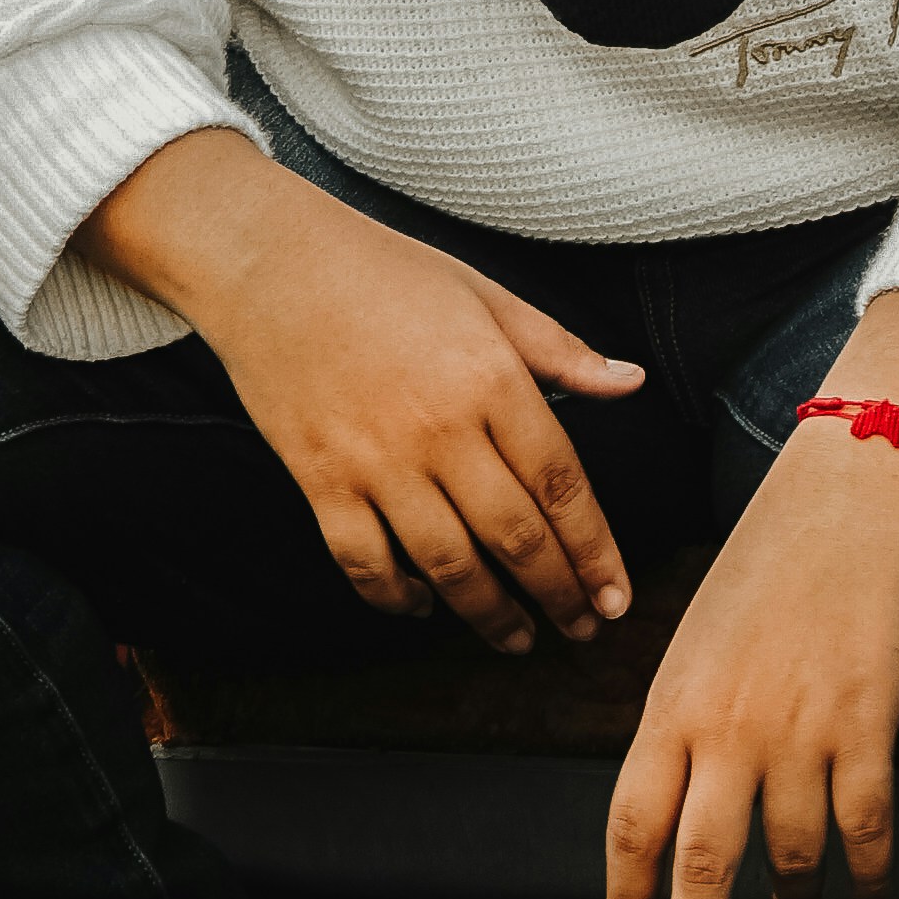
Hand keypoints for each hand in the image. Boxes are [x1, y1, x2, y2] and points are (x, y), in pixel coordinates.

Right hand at [86, 131, 640, 650]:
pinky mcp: (319, 480)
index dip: (595, 552)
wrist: (267, 261)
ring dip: (489, 615)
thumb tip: (631, 382)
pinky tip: (422, 606)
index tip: (616, 597)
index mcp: (491, 378)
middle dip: (558, 595)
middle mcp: (440, 429)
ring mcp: (375, 461)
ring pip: (448, 564)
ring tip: (518, 638)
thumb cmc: (382, 268)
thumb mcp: (485, 293)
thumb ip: (560, 349)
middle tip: (583, 631)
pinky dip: (396, 597)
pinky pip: (365, 562)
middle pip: (516, 538)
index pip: (562, 485)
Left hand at [604, 293, 898, 898]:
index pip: (630, 824)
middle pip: (700, 864)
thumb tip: (676, 803)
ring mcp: (797, 727)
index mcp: (671, 703)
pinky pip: (865, 828)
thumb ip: (685, 722)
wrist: (847, 495)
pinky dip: (867, 879)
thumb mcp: (698, 639)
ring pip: (790, 855)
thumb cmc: (770, 562)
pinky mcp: (866, 722)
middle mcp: (726, 725)